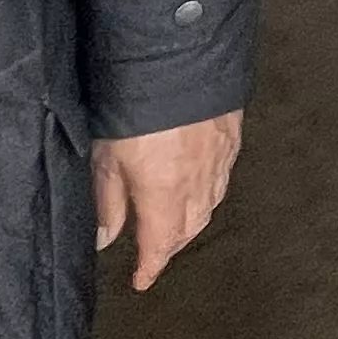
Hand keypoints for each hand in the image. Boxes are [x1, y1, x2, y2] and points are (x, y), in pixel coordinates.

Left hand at [94, 113, 241, 291]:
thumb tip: (106, 237)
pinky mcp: (231, 137)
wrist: (181, 58)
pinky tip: (201, 187)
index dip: (150, 266)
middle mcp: (197, 183)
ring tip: (176, 226)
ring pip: (208, 206)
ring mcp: (219, 160)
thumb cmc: (136, 105)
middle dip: (171, 246)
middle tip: (155, 253)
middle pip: (188, 229)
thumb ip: (107, 200)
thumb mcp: (106, 156)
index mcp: (164, 194)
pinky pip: (222, 178)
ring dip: (191, 222)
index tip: (141, 280)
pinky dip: (209, 193)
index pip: (159, 245)